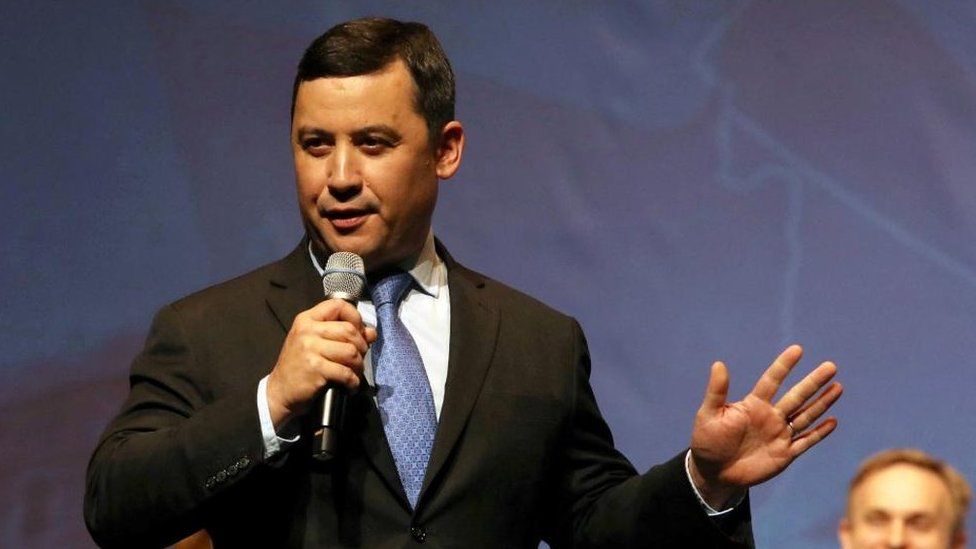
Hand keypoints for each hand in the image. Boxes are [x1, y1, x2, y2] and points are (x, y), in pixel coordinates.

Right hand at [266, 299, 376, 427]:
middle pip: (349, 330)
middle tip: (359, 358)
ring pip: (351, 351)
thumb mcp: (316, 343)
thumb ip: (341, 334)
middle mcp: (307, 330)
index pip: (338, 305)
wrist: (279, 391)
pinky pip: (346, 372)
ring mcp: (310, 349)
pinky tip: (350, 385)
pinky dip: (353, 382)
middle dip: (361, 346)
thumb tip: (371, 333)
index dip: (355, 317)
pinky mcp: (315, 368)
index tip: (359, 331)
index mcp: (306, 319)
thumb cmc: (299, 366)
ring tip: (354, 373)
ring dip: (358, 365)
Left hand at [688, 344, 841, 508]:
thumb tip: (718, 364)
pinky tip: (833, 421)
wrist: (714, 472)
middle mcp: (770, 416)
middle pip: (796, 396)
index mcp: (753, 405)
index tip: (797, 349)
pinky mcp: (784, 454)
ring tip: (838, 387)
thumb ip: (717, 391)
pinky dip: (819, 433)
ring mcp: (779, 435)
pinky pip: (805, 442)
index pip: (772, 380)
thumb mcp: (709, 415)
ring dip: (822, 403)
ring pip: (805, 416)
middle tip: (831, 366)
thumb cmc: (708, 441)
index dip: (784, 366)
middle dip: (813, 382)